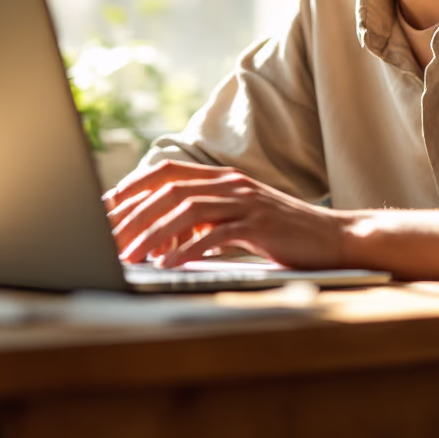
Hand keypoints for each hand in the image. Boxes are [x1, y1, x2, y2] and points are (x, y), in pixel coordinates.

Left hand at [103, 159, 438, 279]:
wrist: (334, 239)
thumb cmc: (283, 236)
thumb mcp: (238, 222)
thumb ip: (205, 221)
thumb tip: (162, 237)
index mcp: (223, 179)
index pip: (167, 172)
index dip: (133, 187)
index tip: (104, 208)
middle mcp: (231, 183)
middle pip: (169, 189)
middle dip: (132, 212)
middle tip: (106, 237)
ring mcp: (246, 201)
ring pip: (186, 209)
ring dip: (152, 233)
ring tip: (129, 255)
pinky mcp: (260, 225)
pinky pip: (215, 235)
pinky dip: (186, 250)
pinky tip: (166, 266)